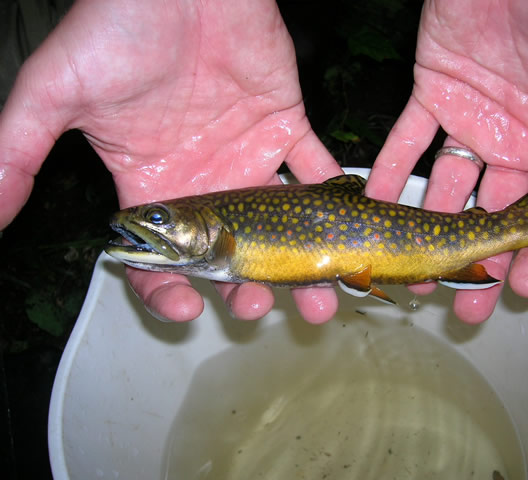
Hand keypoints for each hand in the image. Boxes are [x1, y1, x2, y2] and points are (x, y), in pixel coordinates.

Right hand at [0, 0, 342, 322]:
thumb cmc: (117, 27)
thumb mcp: (57, 91)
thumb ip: (18, 150)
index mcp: (154, 188)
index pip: (159, 260)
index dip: (168, 290)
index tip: (187, 308)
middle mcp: (204, 184)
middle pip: (228, 256)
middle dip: (246, 289)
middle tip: (261, 306)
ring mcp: (248, 160)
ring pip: (279, 227)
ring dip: (302, 264)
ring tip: (323, 294)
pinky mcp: (286, 128)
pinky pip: (317, 169)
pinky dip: (337, 197)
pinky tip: (347, 231)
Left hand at [367, 0, 527, 322]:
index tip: (518, 289)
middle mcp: (512, 137)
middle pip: (492, 213)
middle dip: (476, 257)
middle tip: (461, 300)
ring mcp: (470, 118)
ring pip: (446, 187)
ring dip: (427, 226)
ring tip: (410, 264)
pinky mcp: (433, 93)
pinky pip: (407, 141)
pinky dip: (390, 172)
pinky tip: (377, 206)